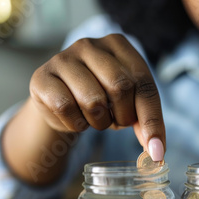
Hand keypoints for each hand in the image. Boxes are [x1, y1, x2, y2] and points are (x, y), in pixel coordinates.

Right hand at [29, 34, 164, 159]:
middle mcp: (90, 45)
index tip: (156, 152)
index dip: (152, 120)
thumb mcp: (130, 103)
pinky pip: (66, 108)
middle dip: (123, 117)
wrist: (59, 100)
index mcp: (119, 45)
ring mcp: (63, 58)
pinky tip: (75, 117)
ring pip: (93, 101)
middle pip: (120, 87)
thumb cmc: (102, 98)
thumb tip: (157, 153)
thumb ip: (146, 121)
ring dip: (99, 122)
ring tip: (96, 117)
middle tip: (117, 121)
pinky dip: (76, 124)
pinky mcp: (42, 77)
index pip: (144, 84)